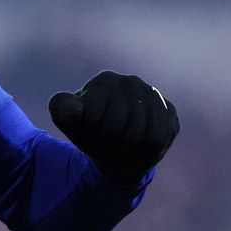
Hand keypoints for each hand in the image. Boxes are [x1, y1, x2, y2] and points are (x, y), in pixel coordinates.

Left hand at [49, 70, 178, 184]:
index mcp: (104, 81)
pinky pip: (157, 139)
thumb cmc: (90, 130)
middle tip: (109, 138)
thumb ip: (61, 108)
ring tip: (124, 141)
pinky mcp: (169, 112)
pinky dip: (146, 150)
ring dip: (127, 148)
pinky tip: (141, 142)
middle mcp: (131, 82)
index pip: (92, 118)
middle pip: (114, 129)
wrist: (118, 147)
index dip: (90, 132)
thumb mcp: (68, 120)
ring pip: (137, 136)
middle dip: (108, 142)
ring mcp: (153, 96)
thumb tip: (73, 111)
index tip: (91, 127)